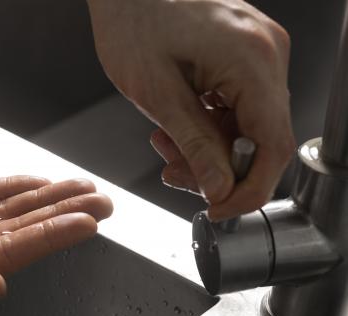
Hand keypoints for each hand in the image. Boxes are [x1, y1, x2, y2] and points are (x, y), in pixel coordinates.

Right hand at [0, 162, 112, 308]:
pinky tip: (32, 183)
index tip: (87, 220)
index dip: (50, 237)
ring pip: (3, 214)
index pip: (8, 255)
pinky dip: (7, 189)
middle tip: (101, 201)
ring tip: (79, 187)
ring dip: (41, 200)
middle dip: (59, 216)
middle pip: (16, 234)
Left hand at [87, 0, 294, 219]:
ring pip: (248, 122)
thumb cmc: (131, 19)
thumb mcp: (156, 93)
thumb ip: (194, 144)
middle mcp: (267, 52)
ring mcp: (258, 48)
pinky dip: (209, 121)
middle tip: (175, 173)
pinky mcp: (244, 49)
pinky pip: (238, 100)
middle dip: (217, 166)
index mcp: (252, 60)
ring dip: (208, 145)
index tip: (220, 208)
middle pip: (261, 137)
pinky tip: (176, 124)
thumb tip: (219, 187)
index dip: (249, 188)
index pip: (273, 146)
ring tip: (165, 145)